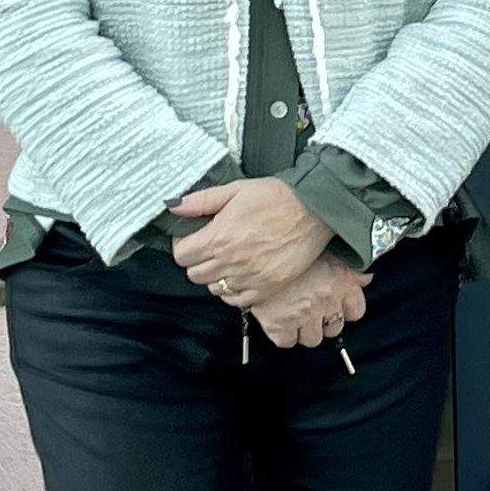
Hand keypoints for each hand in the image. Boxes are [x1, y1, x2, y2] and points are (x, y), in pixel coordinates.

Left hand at [175, 180, 336, 309]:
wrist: (314, 210)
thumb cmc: (277, 197)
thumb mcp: (236, 189)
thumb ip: (201, 200)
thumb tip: (174, 207)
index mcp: (220, 237)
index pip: (181, 255)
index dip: (183, 245)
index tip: (192, 238)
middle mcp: (231, 261)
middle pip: (194, 274)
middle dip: (197, 260)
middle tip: (210, 247)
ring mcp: (250, 278)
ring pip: (214, 288)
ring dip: (215, 276)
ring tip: (227, 260)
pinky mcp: (267, 288)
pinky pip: (236, 300)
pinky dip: (233, 291)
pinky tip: (240, 275)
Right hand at [253, 252, 371, 352]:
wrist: (260, 246)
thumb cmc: (294, 245)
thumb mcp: (328, 251)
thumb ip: (351, 269)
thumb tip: (366, 279)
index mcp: (343, 280)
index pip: (356, 312)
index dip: (344, 311)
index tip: (334, 307)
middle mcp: (327, 298)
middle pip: (334, 329)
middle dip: (323, 321)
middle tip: (309, 308)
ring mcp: (304, 313)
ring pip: (312, 339)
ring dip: (304, 329)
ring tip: (293, 312)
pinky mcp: (280, 324)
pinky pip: (287, 342)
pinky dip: (283, 334)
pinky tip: (279, 318)